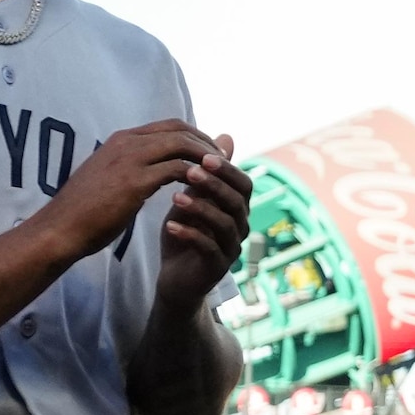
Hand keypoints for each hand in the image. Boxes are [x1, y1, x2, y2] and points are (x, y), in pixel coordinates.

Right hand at [49, 120, 226, 256]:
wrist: (60, 229)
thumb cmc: (84, 211)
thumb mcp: (110, 180)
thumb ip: (134, 169)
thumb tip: (156, 170)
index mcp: (120, 140)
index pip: (168, 126)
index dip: (195, 136)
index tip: (212, 153)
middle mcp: (125, 142)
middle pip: (180, 130)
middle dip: (206, 143)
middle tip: (225, 162)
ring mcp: (129, 159)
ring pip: (182, 145)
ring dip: (206, 158)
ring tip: (222, 175)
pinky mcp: (134, 181)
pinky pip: (177, 170)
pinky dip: (195, 176)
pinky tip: (206, 190)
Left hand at [151, 136, 251, 315]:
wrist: (175, 278)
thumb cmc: (185, 233)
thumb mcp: (193, 198)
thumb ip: (206, 174)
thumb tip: (225, 136)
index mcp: (236, 208)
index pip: (244, 184)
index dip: (228, 169)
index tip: (204, 156)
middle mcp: (240, 227)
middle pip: (238, 202)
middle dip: (216, 185)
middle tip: (191, 171)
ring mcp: (230, 248)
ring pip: (225, 224)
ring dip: (202, 208)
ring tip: (175, 198)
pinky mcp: (216, 268)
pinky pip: (209, 248)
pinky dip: (190, 235)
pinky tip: (170, 226)